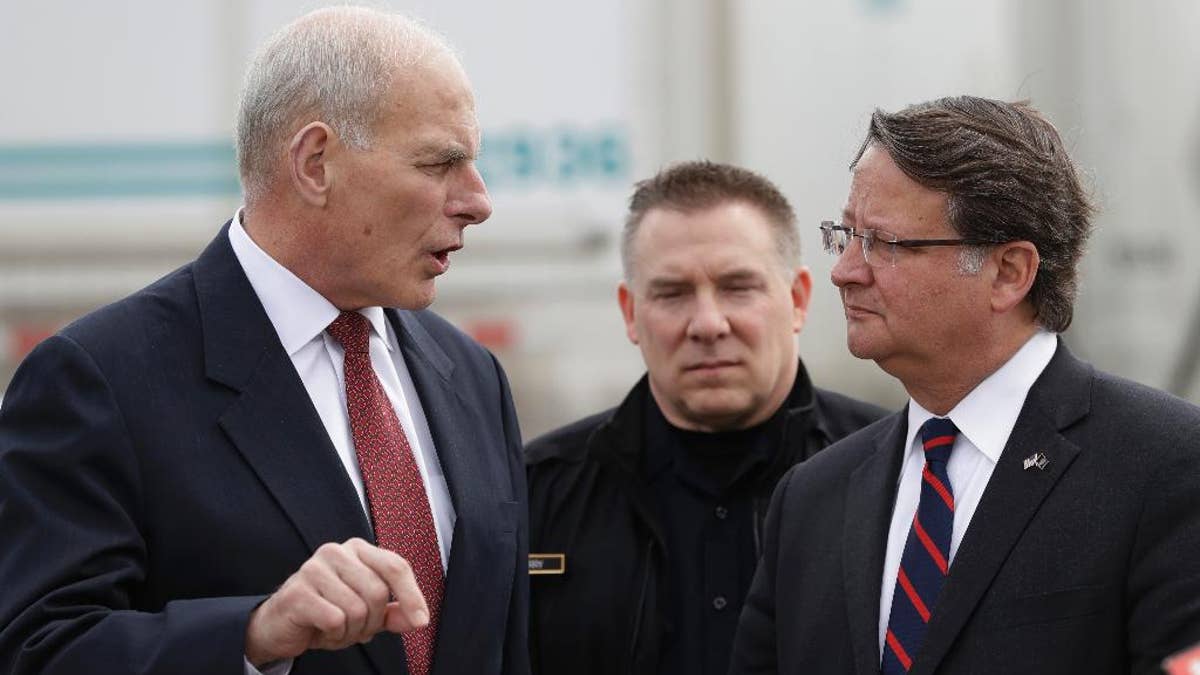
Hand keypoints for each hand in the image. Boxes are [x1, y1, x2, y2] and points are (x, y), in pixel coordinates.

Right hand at [244, 537, 428, 666]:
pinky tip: (322, 631)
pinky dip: (334, 635)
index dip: (412, 595)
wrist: (279, 626)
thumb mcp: (366, 613)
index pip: (396, 566)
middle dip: (372, 622)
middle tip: (355, 628)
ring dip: (351, 632)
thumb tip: (418, 618)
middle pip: (378, 592)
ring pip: (357, 609)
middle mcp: (336, 552)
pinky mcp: (298, 592)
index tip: (421, 621)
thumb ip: (394, 612)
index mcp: (357, 549)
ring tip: (336, 629)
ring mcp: (314, 569)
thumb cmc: (325, 614)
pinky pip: (336, 620)